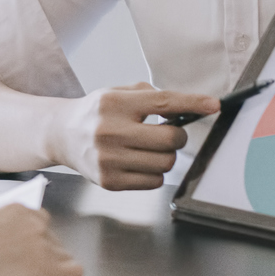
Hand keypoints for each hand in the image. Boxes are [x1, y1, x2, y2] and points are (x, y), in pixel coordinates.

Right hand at [60, 83, 220, 190]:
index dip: (193, 103)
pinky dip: (154, 172)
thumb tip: (186, 107)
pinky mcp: (109, 181)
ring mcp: (109, 159)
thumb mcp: (116, 93)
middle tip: (166, 132)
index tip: (213, 105)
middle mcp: (110, 130)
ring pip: (166, 163)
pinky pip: (154, 181)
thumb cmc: (95, 113)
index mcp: (114, 103)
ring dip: (166, 156)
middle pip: (170, 138)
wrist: (61, 134)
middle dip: (176, 136)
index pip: (164, 103)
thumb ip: (149, 95)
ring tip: (149, 148)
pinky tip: (138, 162)